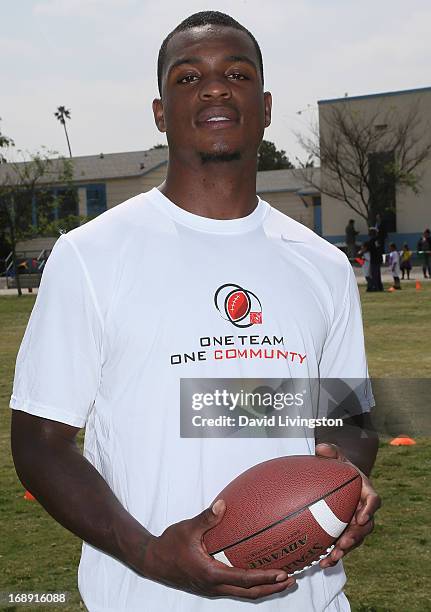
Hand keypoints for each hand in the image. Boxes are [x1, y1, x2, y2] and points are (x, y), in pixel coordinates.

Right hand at [142, 500, 295, 599]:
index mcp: (211, 575)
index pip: (244, 579)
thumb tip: (222, 504)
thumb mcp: (187, 528)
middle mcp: (214, 587)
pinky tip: (258, 574)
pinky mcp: (211, 587)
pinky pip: (236, 588)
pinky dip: (251, 585)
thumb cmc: (170, 545)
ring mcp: (212, 589)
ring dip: (263, 589)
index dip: (265, 578)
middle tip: (291, 580)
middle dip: (272, 589)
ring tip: (281, 581)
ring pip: (244, 594)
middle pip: (250, 593)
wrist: (153, 561)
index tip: (282, 573)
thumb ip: (206, 518)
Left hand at [315, 443, 380, 568]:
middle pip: (366, 526)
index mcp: (365, 491)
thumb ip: (330, 451)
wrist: (336, 479)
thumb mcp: (335, 455)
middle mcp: (363, 510)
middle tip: (343, 542)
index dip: (369, 510)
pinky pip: (342, 547)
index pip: (373, 500)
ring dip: (345, 550)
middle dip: (356, 536)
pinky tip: (322, 563)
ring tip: (333, 556)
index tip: (361, 518)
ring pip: (355, 540)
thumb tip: (322, 449)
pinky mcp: (344, 533)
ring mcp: (354, 523)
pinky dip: (333, 556)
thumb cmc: (337, 466)